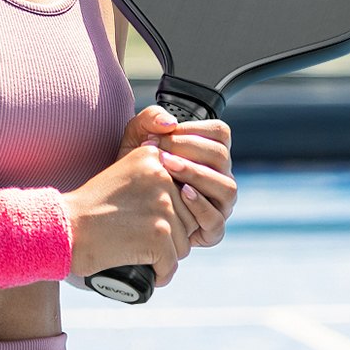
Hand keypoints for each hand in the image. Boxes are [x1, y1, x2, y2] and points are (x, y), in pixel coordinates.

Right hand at [64, 130, 195, 287]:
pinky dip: (159, 274)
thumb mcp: (123, 176)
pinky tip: (143, 269)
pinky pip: (172, 264)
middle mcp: (161, 176)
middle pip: (188, 219)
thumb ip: (155, 177)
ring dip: (163, 254)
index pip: (183, 194)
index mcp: (152, 157)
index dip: (165, 213)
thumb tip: (194, 193)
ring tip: (135, 249)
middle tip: (135, 236)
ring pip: (183, 243)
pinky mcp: (159, 233)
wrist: (64, 228)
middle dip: (168, 235)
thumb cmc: (90, 208)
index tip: (138, 216)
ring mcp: (162, 205)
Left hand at [117, 105, 236, 250]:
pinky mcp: (211, 230)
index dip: (192, 129)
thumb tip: (170, 122)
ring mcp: (219, 204)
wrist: (122, 207)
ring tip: (168, 167)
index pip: (220, 133)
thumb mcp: (136, 139)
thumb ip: (149, 119)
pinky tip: (179, 193)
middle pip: (222, 157)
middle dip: (189, 150)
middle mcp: (219, 177)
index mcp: (208, 154)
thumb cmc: (135, 169)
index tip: (162, 134)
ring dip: (197, 175)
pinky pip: (216, 219)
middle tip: (160, 152)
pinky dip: (200, 205)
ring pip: (227, 188)